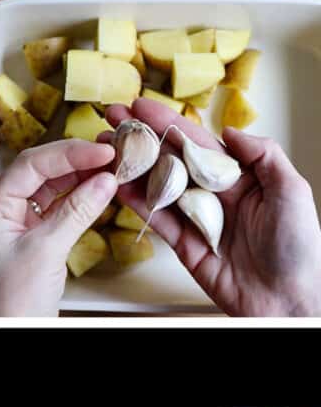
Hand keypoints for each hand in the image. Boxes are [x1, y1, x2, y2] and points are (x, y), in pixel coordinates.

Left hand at [0, 140, 117, 315]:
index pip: (32, 164)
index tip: (102, 151)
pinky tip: (104, 191)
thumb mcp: (45, 251)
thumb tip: (105, 180)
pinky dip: (85, 199)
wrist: (12, 334)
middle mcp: (7, 211)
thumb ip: (75, 212)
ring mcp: (24, 224)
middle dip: (79, 160)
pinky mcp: (41, 239)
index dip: (69, 153)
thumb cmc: (12, 302)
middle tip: (113, 153)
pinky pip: (64, 209)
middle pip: (45, 171)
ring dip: (85, 177)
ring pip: (57, 189)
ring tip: (115, 169)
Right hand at [104, 98, 320, 316]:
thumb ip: (263, 155)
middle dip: (140, 138)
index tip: (142, 106)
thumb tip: (229, 131)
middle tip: (113, 118)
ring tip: (106, 148)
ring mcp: (196, 219)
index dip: (167, 123)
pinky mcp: (184, 245)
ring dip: (130, 166)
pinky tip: (118, 185)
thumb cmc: (299, 250)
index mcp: (240, 177)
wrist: (288, 299)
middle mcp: (215, 195)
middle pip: (169, 159)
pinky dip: (136, 202)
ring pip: (157, 186)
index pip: (196, 142)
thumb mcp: (292, 190)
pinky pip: (156, 219)